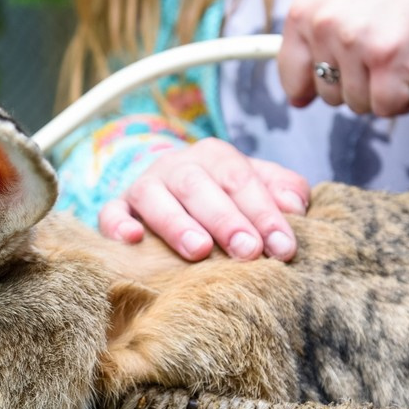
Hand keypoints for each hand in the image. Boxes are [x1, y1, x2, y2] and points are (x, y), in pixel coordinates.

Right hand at [98, 138, 309, 261]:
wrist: (171, 192)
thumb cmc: (223, 197)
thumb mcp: (255, 187)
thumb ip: (281, 190)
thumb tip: (297, 206)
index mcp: (215, 157)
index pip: (241, 180)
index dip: (264, 214)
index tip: (284, 248)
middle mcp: (178, 166)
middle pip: (200, 187)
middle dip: (226, 220)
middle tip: (249, 251)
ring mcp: (144, 187)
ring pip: (155, 198)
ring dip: (177, 223)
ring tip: (199, 250)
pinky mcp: (118, 209)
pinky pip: (112, 213)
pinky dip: (118, 225)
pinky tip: (133, 240)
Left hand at [278, 0, 408, 116]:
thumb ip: (317, 42)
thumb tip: (297, 101)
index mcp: (303, 12)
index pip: (290, 74)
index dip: (313, 85)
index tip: (334, 79)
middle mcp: (323, 27)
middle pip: (328, 94)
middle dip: (355, 83)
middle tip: (381, 51)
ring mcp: (354, 44)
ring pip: (357, 104)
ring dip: (381, 90)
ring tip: (399, 54)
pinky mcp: (388, 60)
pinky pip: (386, 106)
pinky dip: (403, 99)